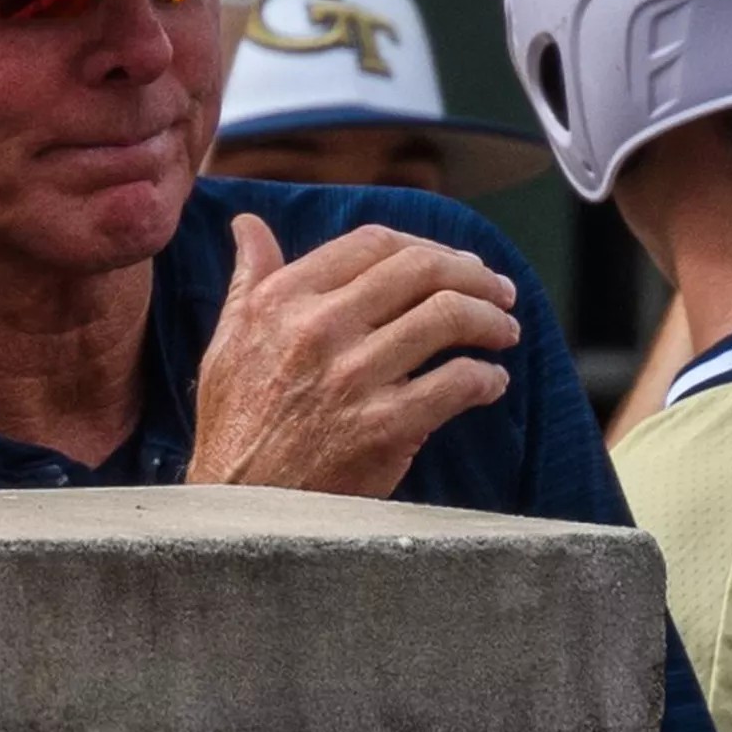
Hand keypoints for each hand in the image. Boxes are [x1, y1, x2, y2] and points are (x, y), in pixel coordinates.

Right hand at [187, 216, 517, 496]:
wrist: (241, 507)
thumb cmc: (236, 424)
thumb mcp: (227, 340)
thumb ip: (250, 278)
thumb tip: (247, 224)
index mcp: (282, 300)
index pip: (373, 244)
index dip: (425, 245)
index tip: (450, 261)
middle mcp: (317, 328)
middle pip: (420, 270)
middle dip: (473, 274)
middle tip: (499, 290)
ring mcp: (353, 377)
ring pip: (448, 317)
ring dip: (491, 320)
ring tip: (504, 331)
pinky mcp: (384, 426)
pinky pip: (458, 382)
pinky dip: (487, 378)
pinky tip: (492, 383)